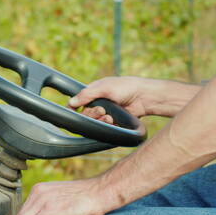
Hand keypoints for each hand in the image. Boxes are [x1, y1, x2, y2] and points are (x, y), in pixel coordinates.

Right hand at [69, 76, 198, 121]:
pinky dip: (106, 125)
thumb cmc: (125, 87)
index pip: (77, 102)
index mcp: (93, 92)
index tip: (76, 111)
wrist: (144, 97)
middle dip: (92, 114)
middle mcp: (98, 103)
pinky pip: (104, 127)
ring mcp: (105, 112)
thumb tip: (70, 103)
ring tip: (109, 117)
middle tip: (102, 110)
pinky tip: (113, 121)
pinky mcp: (113, 121)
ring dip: (100, 120)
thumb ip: (86, 94)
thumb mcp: (104, 88)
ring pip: (94, 122)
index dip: (76, 108)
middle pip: (85, 114)